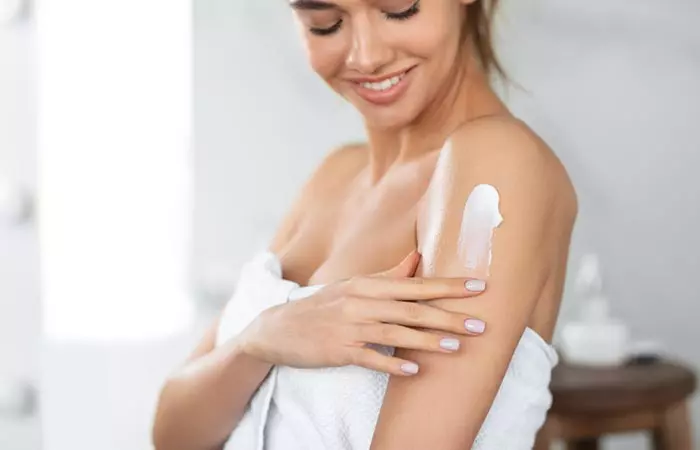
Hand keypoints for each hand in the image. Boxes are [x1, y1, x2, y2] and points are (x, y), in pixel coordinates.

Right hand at [239, 251, 486, 375]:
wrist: (278, 327)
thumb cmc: (323, 305)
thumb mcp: (354, 285)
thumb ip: (389, 275)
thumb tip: (419, 258)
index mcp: (367, 284)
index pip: (415, 284)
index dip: (448, 286)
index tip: (478, 287)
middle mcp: (361, 301)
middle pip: (411, 308)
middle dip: (447, 315)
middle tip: (479, 324)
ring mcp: (349, 326)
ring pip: (394, 332)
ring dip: (426, 340)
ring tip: (455, 346)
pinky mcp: (339, 350)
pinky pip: (369, 356)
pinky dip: (391, 362)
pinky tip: (413, 370)